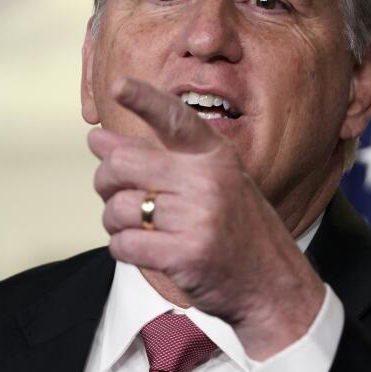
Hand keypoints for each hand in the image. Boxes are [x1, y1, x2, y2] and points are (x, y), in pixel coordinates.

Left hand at [89, 78, 324, 360]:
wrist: (271, 285)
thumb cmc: (235, 231)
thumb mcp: (210, 184)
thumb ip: (158, 159)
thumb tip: (98, 139)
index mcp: (216, 156)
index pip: (176, 119)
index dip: (145, 100)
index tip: (120, 86)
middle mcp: (207, 181)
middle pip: (124, 164)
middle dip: (105, 180)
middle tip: (111, 192)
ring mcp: (198, 218)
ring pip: (119, 207)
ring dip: (114, 221)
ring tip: (135, 227)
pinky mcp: (185, 254)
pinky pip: (124, 244)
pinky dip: (122, 248)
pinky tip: (140, 249)